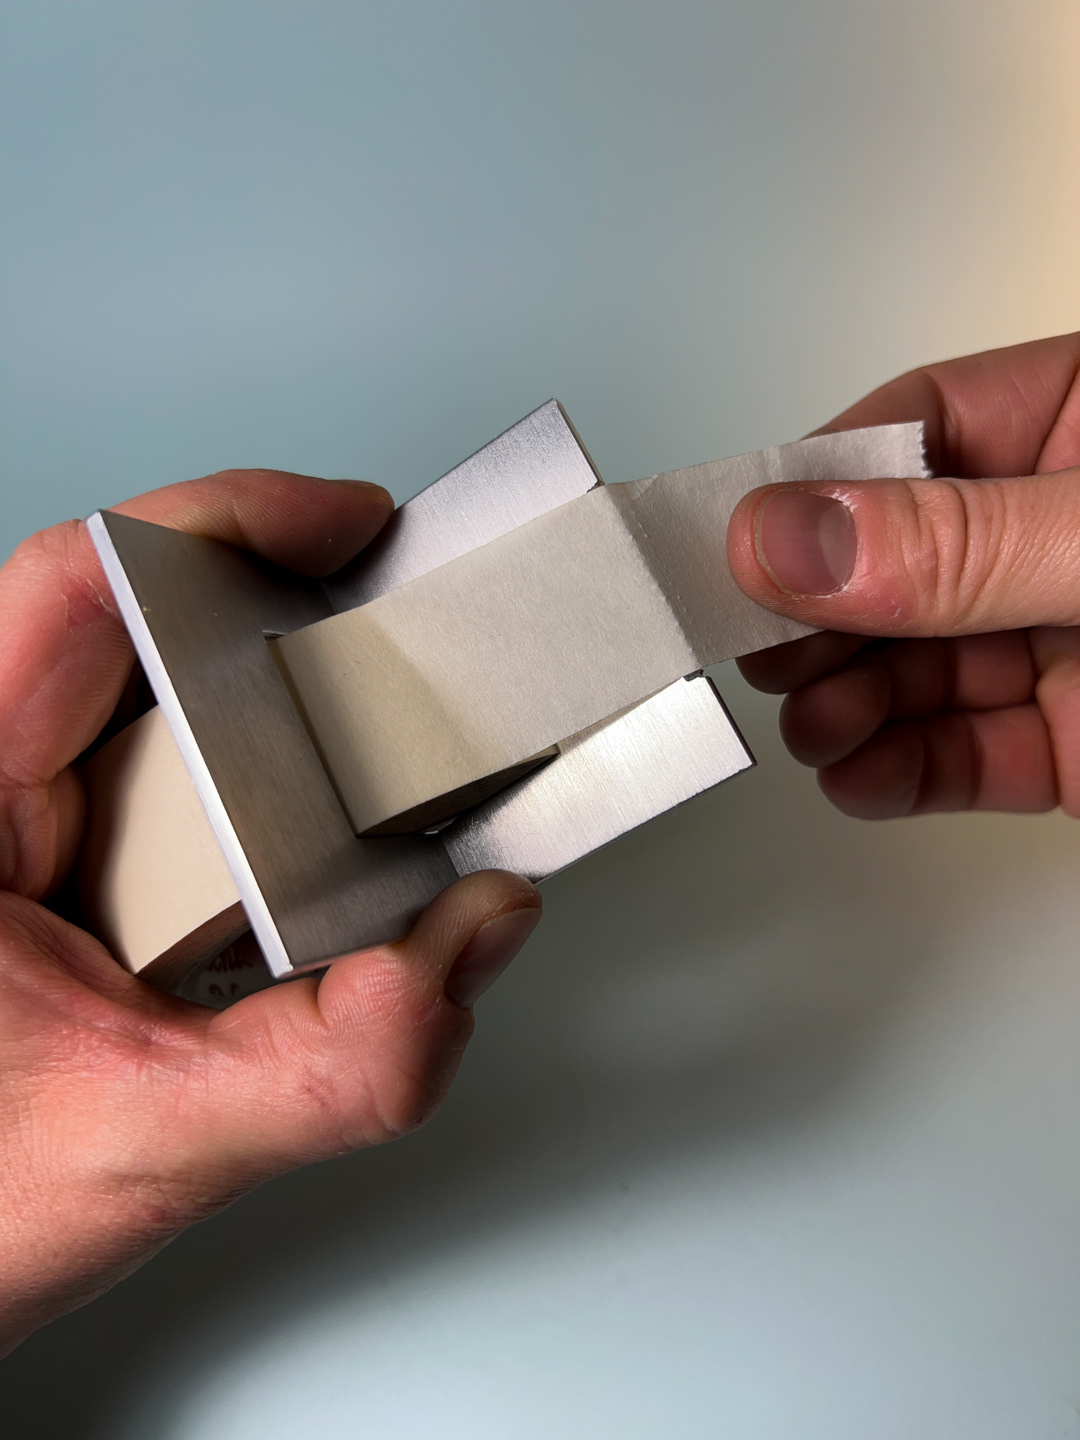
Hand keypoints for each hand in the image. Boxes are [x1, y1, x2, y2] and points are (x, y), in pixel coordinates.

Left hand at [0, 471, 539, 1355]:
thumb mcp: (147, 1141)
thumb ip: (337, 1060)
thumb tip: (473, 938)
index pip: (78, 587)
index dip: (225, 521)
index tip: (350, 526)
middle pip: (140, 626)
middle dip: (280, 622)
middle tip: (393, 640)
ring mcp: (11, 812)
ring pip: (157, 697)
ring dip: (271, 707)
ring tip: (365, 738)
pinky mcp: (48, 849)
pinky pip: (163, 766)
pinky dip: (253, 776)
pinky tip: (305, 824)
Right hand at [726, 332, 1079, 817]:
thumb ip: (962, 546)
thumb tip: (792, 538)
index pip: (911, 437)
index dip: (811, 493)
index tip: (729, 546)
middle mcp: (1053, 535)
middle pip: (889, 564)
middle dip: (817, 620)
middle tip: (763, 653)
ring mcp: (1060, 641)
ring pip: (912, 669)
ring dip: (846, 706)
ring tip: (818, 727)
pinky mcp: (1072, 743)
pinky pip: (961, 755)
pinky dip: (900, 773)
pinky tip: (861, 776)